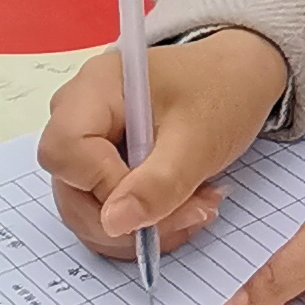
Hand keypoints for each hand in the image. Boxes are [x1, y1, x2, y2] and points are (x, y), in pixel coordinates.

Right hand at [39, 26, 291, 258]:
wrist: (239, 78)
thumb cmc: (221, 92)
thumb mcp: (199, 141)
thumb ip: (158, 183)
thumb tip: (114, 223)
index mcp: (95, 88)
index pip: (65, 151)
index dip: (103, 185)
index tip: (156, 196)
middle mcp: (79, 112)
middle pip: (70, 187)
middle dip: (129, 217)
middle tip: (193, 211)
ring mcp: (88, 141)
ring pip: (85, 208)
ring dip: (141, 226)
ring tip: (197, 206)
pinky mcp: (101, 163)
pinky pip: (103, 209)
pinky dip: (141, 222)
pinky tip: (182, 208)